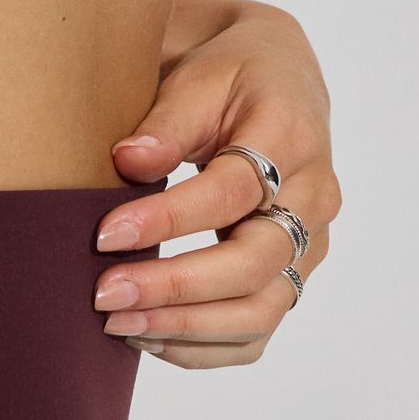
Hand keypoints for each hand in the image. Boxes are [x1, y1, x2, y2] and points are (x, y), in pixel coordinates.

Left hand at [92, 0, 339, 368]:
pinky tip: (149, 336)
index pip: (232, 191)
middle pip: (254, 263)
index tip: (105, 235)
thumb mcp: (199, 75)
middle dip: (175, 287)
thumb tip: (128, 162)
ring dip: (187, 326)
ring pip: (262, 309)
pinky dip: (205, 346)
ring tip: (118, 323)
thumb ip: (167, 121)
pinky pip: (258, 330)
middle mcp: (314, 196)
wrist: (277, 78)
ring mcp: (310, 242)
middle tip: (103, 294)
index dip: (168, 220)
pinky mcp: (294, 273)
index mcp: (292, 135)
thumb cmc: (230, 73)